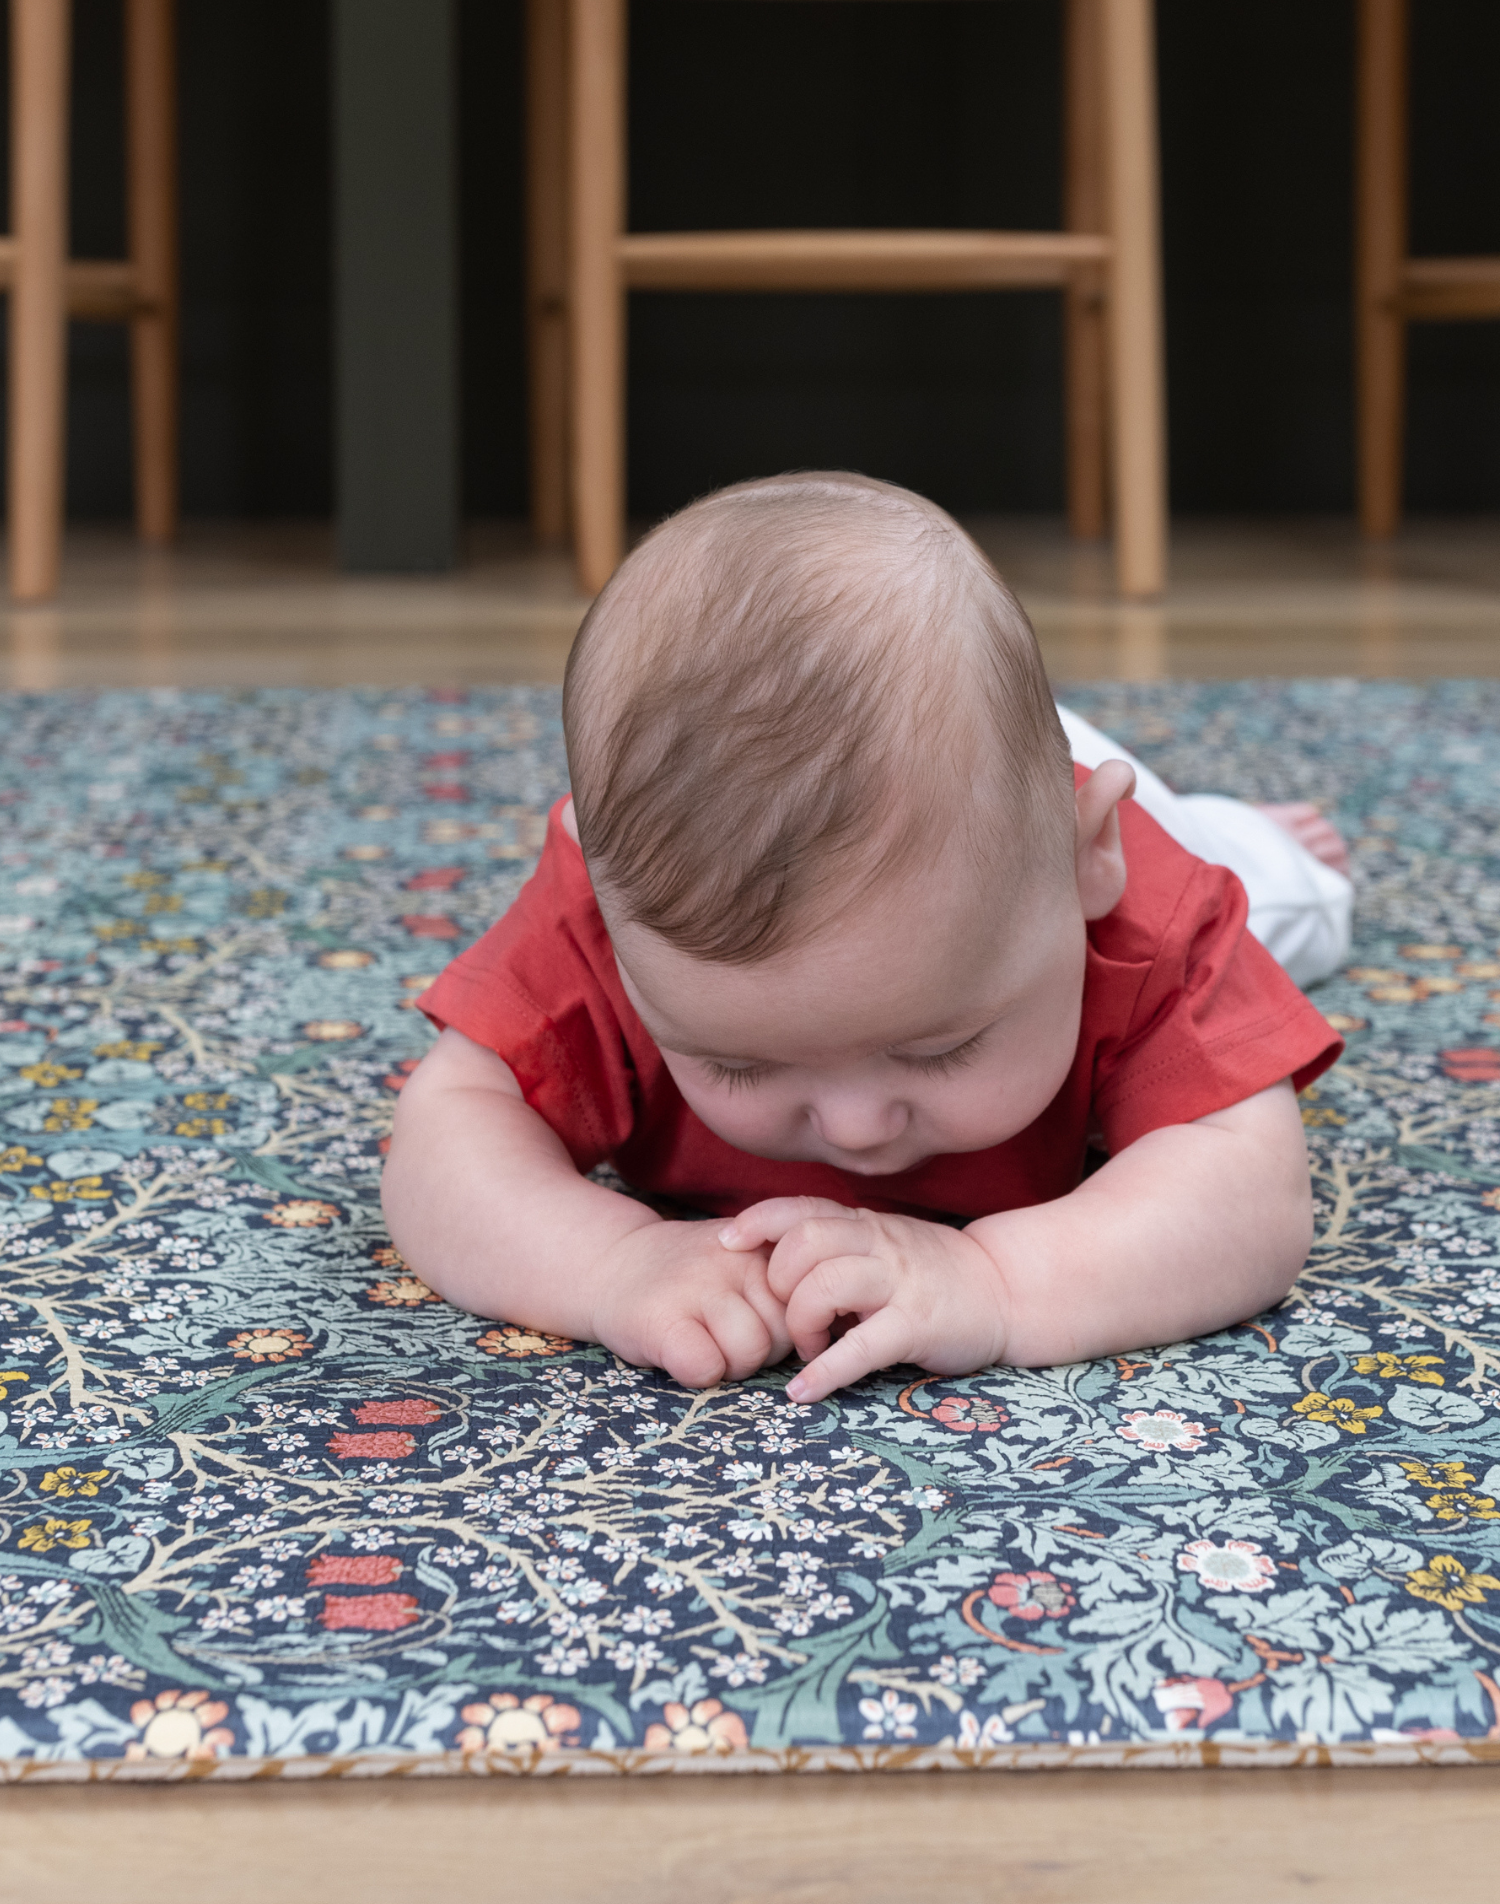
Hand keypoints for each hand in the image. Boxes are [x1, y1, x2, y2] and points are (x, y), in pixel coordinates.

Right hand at [592, 1220, 791, 1387]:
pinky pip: (706, 1367)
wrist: (612, 1263)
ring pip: (751, 1352)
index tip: (758, 1324)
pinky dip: (697, 1374)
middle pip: (785, 1335)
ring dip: (730, 1366)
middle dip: (762, 1351)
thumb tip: (826, 1338)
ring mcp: (697, 1285)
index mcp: (763, 1247)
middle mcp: (735, 1260)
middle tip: (723, 1336)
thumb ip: (785, 1286)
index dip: (788, 1330)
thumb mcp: (744, 1262)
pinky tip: (680, 1354)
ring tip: (704, 1344)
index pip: (809, 1308)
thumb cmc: (691, 1279)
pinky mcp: (662, 1318)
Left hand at [719, 1198, 1010, 1403]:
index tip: (726, 1241)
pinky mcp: (917, 1325)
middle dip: (779, 1285)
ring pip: (824, 1286)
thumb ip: (840, 1244)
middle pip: (803, 1243)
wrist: (1007, 1289)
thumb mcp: (885, 1244)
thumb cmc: (936, 1272)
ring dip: (800, 1325)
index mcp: (865, 1225)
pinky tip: (804, 1391)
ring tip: (808, 1350)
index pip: (801, 1209)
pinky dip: (825, 1372)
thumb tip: (776, 1262)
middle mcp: (878, 1245)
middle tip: (789, 1319)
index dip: (758, 1221)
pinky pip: (860, 1346)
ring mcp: (899, 1283)